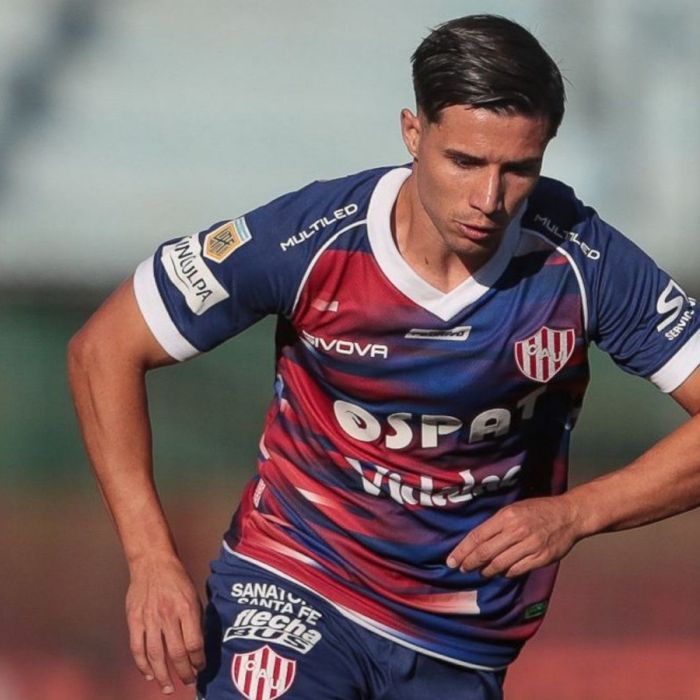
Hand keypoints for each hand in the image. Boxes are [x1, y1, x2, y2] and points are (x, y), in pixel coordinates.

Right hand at [125, 556, 205, 693]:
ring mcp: (149, 619)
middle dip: (184, 672)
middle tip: (188, 682)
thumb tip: (198, 646)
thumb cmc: (177, 579)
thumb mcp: (194, 595)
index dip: (198, 660)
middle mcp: (168, 616)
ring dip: (162, 676)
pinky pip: (137, 648)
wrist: (153, 563)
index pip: (194, 643)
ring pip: (155, 656)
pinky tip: (149, 674)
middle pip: (176, 653)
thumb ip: (195, 619)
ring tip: (168, 687)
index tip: (200, 668)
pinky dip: (142, 665)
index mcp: (186, 608)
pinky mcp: (134, 620)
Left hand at [447, 495, 580, 577]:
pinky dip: (506, 573)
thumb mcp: (513, 509)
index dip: (462, 551)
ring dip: (487, 571)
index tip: (451, 561)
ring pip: (499, 565)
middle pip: (485, 553)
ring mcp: (530, 546)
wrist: (568, 515)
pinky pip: (517, 570)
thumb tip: (475, 541)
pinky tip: (502, 571)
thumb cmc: (537, 510)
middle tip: (462, 569)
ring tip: (481, 572)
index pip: (477, 536)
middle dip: (470, 563)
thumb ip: (496, 524)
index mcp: (506, 517)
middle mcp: (516, 531)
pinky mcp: (541, 558)